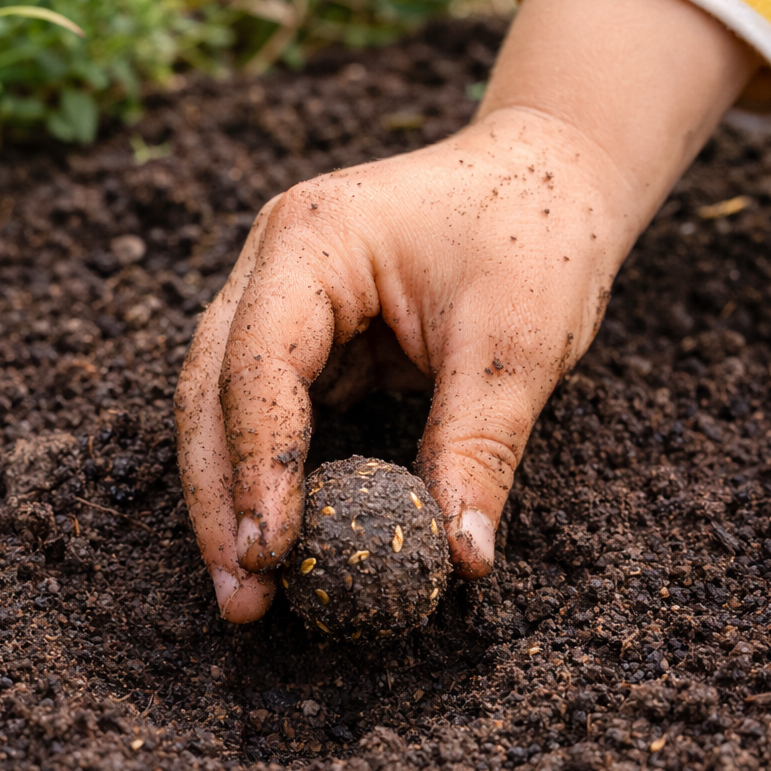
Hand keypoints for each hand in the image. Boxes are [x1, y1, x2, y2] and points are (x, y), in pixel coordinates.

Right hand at [175, 0, 758, 621]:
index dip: (257, 463)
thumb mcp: (517, 346)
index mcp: (315, 237)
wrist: (558, 175)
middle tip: (238, 596)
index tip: (271, 552)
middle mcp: (276, 260)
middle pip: (212, 389)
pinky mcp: (309, 331)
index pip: (258, 362)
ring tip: (246, 590)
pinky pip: (272, 411)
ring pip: (225, 405)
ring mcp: (282, 293)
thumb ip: (478, 450)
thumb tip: (460, 560)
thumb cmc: (539, 235)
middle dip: (219, 497)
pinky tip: (284, 541)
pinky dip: (273, 475)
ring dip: (231, 496)